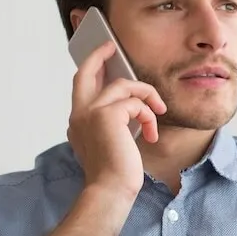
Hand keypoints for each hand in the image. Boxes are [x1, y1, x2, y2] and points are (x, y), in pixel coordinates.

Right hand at [68, 40, 165, 197]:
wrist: (111, 190)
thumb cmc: (115, 172)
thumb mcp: (112, 141)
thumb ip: (114, 120)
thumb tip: (132, 103)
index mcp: (78, 121)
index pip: (80, 86)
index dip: (90, 68)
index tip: (101, 56)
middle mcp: (79, 114)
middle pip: (85, 71)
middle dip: (98, 55)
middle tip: (111, 46)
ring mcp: (90, 112)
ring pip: (122, 86)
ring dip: (145, 95)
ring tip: (157, 111)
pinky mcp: (107, 115)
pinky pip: (135, 103)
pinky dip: (148, 115)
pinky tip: (151, 134)